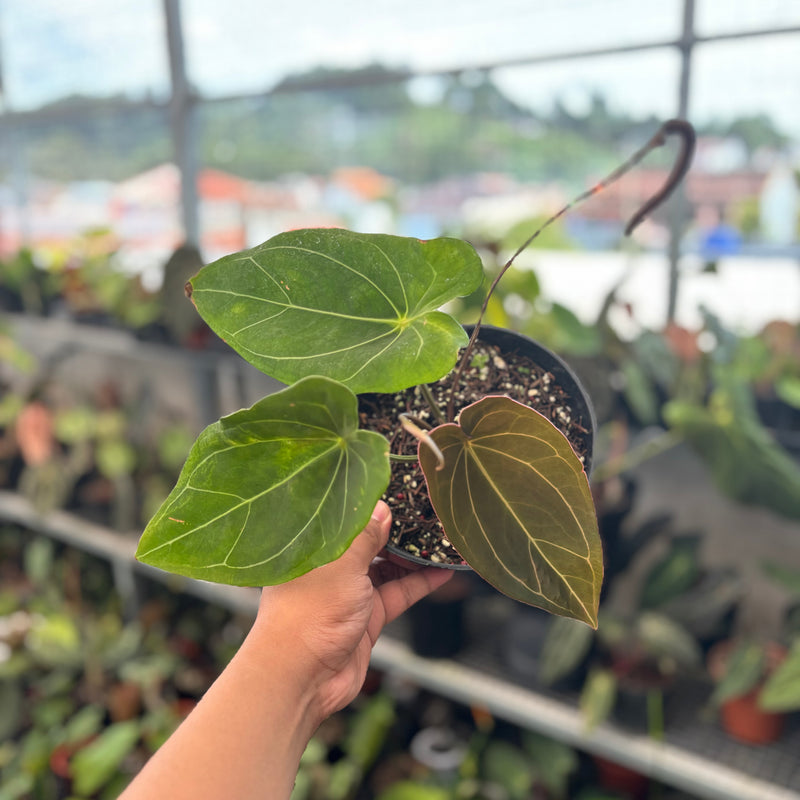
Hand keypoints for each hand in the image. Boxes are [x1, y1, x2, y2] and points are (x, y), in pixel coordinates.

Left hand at [251, 501, 453, 720]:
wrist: (301, 679)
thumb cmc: (308, 615)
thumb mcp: (342, 565)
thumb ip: (365, 536)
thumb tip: (383, 508)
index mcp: (315, 548)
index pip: (347, 519)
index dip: (372, 507)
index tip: (400, 493)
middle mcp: (331, 567)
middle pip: (370, 542)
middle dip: (398, 531)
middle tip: (427, 516)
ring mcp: (350, 593)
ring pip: (388, 567)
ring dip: (413, 557)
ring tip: (442, 540)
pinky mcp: (367, 617)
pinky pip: (398, 593)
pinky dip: (420, 582)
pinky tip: (442, 571)